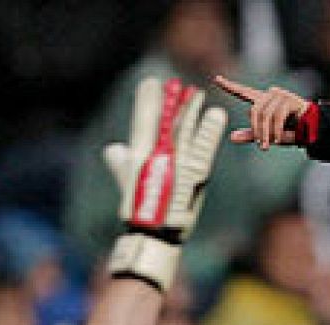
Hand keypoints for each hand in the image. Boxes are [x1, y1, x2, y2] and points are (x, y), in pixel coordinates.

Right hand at [104, 78, 226, 290]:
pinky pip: (203, 150)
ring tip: (195, 92)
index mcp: (139, 159)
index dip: (146, 104)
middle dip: (167, 103)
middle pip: (162, 125)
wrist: (153, 237)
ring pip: (181, 132)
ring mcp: (173, 167)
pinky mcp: (192, 177)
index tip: (150, 83)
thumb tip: (113, 149)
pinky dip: (210, 132)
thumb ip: (122, 164)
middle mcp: (154, 159)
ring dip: (189, 111)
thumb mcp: (131, 184)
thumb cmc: (142, 212)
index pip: (142, 125)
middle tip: (172, 83)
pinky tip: (216, 115)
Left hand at [214, 75, 310, 148]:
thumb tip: (231, 137)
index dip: (230, 86)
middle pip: (254, 110)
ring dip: (266, 133)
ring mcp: (280, 95)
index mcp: (262, 101)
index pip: (243, 92)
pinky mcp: (290, 100)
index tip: (217, 79)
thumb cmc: (288, 130)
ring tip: (269, 146)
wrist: (311, 130)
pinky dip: (276, 131)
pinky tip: (278, 140)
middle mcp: (269, 95)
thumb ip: (251, 135)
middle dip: (256, 130)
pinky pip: (277, 116)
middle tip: (261, 146)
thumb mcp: (267, 134)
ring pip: (265, 115)